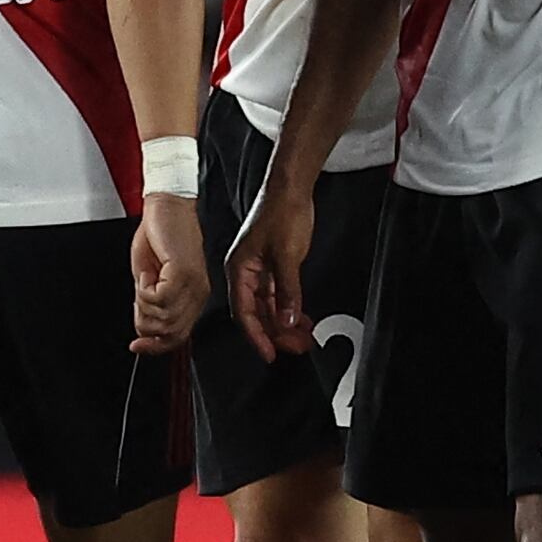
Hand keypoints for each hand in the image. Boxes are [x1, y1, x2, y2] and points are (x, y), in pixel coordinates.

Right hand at [132, 194, 206, 354]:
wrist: (165, 206)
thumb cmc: (159, 236)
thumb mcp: (150, 278)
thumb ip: (150, 305)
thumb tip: (142, 330)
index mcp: (193, 296)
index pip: (178, 336)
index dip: (155, 346)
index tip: (137, 346)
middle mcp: (198, 293)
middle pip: (170, 332)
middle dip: (145, 323)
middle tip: (137, 300)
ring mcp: (193, 284)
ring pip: (164, 318)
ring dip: (143, 304)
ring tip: (143, 282)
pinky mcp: (183, 272)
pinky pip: (159, 299)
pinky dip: (144, 290)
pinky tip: (146, 274)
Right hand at [229, 168, 317, 360]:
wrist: (291, 188)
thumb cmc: (281, 212)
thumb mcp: (288, 256)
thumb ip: (288, 291)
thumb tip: (288, 320)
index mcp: (239, 270)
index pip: (245, 313)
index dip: (257, 336)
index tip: (270, 354)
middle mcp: (246, 272)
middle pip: (257, 313)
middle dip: (275, 333)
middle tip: (295, 348)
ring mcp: (259, 269)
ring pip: (269, 305)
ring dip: (284, 322)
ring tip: (302, 338)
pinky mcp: (273, 264)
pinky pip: (278, 294)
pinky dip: (289, 308)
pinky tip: (302, 318)